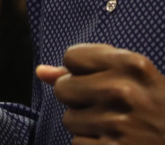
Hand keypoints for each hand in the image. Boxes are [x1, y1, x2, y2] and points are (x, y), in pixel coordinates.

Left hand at [38, 45, 164, 141]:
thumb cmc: (158, 109)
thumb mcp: (134, 79)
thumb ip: (86, 70)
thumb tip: (41, 71)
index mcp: (133, 65)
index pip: (72, 57)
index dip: (81, 71)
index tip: (101, 81)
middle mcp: (125, 91)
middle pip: (63, 89)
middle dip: (79, 99)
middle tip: (107, 108)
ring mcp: (120, 123)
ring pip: (69, 119)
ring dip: (87, 126)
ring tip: (117, 128)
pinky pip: (77, 143)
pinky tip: (116, 143)